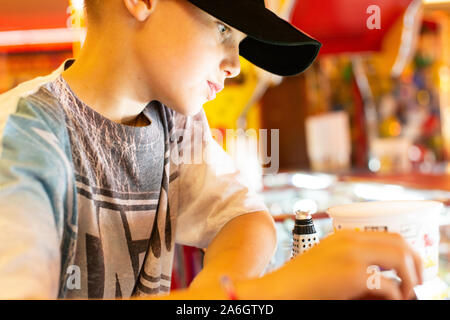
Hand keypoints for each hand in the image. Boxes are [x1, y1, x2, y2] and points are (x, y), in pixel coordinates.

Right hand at [275, 230, 422, 299]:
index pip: (390, 236)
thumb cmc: (302, 281)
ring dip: (410, 280)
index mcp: (345, 235)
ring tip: (407, 295)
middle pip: (401, 244)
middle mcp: (351, 239)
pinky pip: (390, 285)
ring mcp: (352, 254)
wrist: (281, 288)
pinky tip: (392, 302)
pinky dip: (396, 296)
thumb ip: (353, 260)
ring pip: (401, 259)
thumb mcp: (329, 261)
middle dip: (416, 265)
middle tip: (417, 285)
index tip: (412, 272)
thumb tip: (383, 275)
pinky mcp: (352, 274)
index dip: (408, 253)